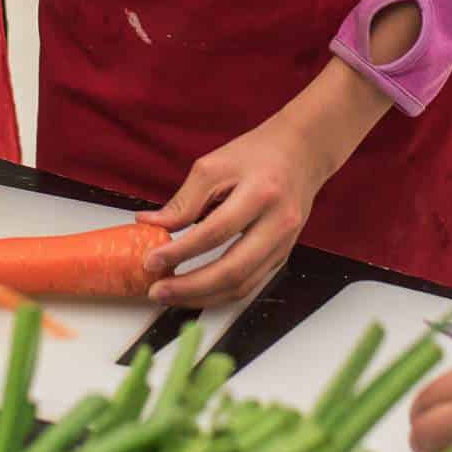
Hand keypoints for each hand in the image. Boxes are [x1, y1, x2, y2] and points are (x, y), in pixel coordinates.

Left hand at [139, 115, 337, 307]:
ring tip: (170, 295)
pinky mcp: (282, 256)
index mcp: (260, 193)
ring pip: (242, 286)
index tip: (152, 261)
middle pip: (233, 270)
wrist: (300, 154)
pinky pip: (250, 285)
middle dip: (190, 287)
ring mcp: (284, 244)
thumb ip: (184, 200)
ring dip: (202, 298)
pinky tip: (196, 291)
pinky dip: (220, 293)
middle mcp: (278, 223)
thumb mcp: (214, 166)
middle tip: (158, 290)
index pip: (215, 232)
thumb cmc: (257, 154)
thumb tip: (150, 224)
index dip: (180, 251)